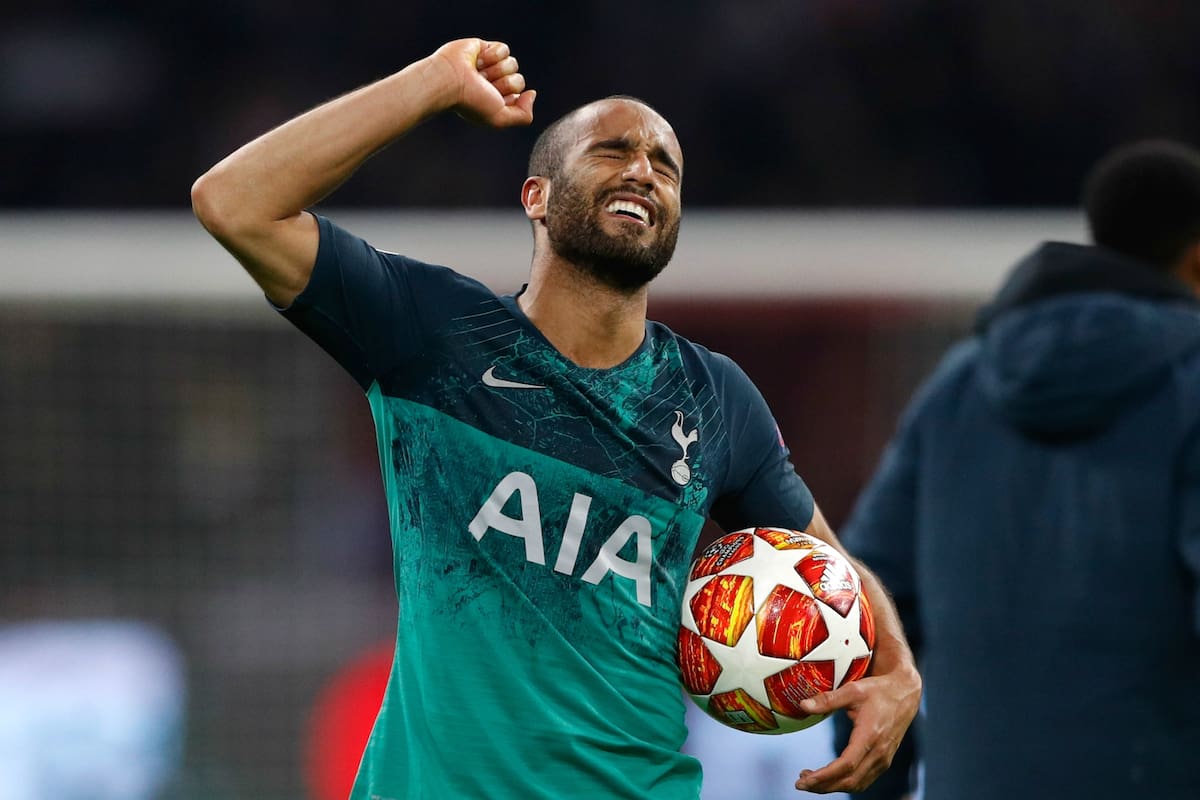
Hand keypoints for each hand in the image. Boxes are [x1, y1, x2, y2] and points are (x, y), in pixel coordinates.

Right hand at [431, 38, 535, 127]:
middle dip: (504, 83)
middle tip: (483, 85)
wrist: (449, 80)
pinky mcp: (484, 48)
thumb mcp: (500, 118)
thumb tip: (532, 94)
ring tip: (478, 73)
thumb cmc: (471, 102)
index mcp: (496, 100)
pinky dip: (493, 55)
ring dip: (497, 70)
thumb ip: (523, 115)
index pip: (519, 95)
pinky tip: (478, 60)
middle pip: (518, 80)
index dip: (509, 97)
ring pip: (513, 64)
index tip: (491, 99)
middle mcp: (493, 84)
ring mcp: (490, 66)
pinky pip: (504, 49)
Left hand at [792, 663, 920, 793]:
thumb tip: (803, 705)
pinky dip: (845, 783)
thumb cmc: (879, 690)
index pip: (846, 765)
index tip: (804, 779)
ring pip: (857, 784)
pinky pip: (864, 780)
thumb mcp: (853, 690)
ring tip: (810, 780)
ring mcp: (884, 759)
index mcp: (871, 736)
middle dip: (823, 786)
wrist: (906, 693)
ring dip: (833, 786)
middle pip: (849, 780)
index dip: (824, 776)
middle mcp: (879, 752)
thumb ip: (828, 700)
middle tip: (800, 783)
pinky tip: (830, 778)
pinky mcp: (884, 760)